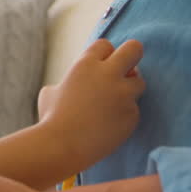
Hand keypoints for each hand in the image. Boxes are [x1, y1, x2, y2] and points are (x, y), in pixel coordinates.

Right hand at [38, 38, 144, 169]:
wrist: (62, 147)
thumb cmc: (51, 119)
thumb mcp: (51, 92)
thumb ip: (67, 83)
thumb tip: (68, 87)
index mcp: (86, 64)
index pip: (106, 45)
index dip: (105, 55)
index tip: (101, 67)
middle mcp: (108, 75)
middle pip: (134, 49)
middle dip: (133, 56)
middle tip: (127, 69)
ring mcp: (123, 95)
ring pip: (139, 82)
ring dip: (129, 90)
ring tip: (112, 105)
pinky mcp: (132, 115)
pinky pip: (134, 109)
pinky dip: (125, 116)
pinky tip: (109, 126)